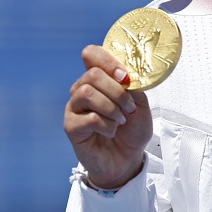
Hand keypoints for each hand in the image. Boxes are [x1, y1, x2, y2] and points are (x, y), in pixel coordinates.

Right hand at [64, 45, 152, 188]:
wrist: (128, 157)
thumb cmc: (133, 128)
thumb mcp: (140, 102)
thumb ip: (132, 85)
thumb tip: (126, 74)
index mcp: (100, 79)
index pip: (91, 54)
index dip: (107, 60)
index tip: (126, 77)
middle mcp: (82, 89)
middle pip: (92, 74)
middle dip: (117, 91)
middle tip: (130, 107)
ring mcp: (74, 108)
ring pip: (86, 93)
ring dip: (111, 107)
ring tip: (121, 120)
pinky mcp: (71, 126)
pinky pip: (88, 118)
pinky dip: (106, 125)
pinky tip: (111, 131)